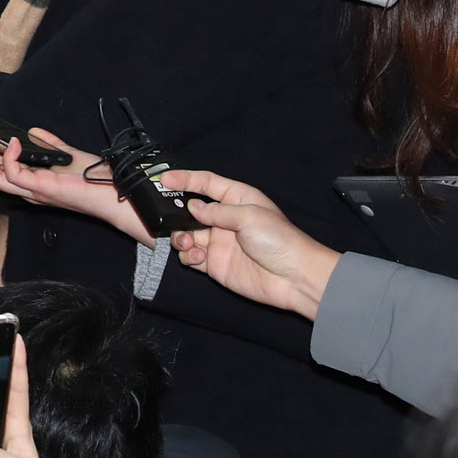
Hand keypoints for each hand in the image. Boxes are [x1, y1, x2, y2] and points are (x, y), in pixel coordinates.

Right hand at [0, 123, 152, 244]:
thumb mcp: (65, 154)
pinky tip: (12, 142)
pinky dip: (8, 158)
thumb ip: (47, 143)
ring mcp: (32, 191)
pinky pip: (14, 176)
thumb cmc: (93, 178)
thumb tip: (31, 131)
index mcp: (28, 182)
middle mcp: (25, 189)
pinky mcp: (42, 189)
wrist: (114, 191)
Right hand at [162, 169, 338, 319]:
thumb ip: (217, 211)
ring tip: (188, 242)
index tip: (164, 179)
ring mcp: (219, 242)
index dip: (185, 179)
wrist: (294, 278)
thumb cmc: (281, 241)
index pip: (206, 183)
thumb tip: (193, 206)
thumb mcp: (249, 216)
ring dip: (180, 237)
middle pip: (190, 210)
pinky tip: (197, 257)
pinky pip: (191, 257)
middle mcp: (225, 219)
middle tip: (166, 216)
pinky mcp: (215, 264)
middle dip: (176, 212)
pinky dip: (187, 256)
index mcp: (238, 199)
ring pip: (186, 234)